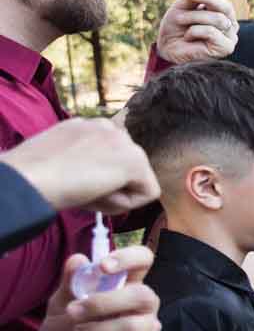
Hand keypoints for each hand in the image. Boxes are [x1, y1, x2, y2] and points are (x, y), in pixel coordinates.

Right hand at [0, 119, 159, 213]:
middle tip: (77, 188)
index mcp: (90, 126)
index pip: (111, 159)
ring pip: (137, 182)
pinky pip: (148, 194)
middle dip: (109, 187)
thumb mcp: (64, 159)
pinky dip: (125, 204)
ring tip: (85, 190)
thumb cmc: (35, 175)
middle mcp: (110, 127)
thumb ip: (89, 161)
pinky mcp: (135, 160)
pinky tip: (98, 194)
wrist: (29, 177)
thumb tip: (107, 177)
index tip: (71, 179)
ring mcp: (125, 141)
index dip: (96, 178)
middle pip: (128, 171)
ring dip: (114, 196)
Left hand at [38, 250, 159, 330]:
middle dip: (104, 304)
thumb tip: (78, 259)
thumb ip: (71, 281)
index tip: (103, 267)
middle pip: (143, 295)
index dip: (129, 258)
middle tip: (73, 312)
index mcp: (125, 282)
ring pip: (134, 327)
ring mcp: (146, 327)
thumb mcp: (60, 302)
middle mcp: (141, 303)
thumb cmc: (66, 327)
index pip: (142, 259)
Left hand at [154, 0, 238, 64]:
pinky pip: (212, 32)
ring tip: (180, 20)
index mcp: (222, 13)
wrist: (167, 49)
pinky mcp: (225, 48)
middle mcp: (230, 24)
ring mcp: (230, 37)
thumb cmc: (176, 28)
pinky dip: (195, 31)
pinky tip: (188, 36)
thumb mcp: (182, 7)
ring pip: (218, 18)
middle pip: (226, 6)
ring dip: (194, 17)